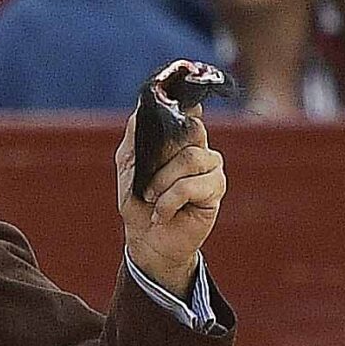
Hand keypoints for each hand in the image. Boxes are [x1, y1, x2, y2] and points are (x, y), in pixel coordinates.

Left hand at [116, 106, 226, 298]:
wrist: (147, 241)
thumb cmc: (139, 204)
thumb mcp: (128, 166)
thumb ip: (135, 136)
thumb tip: (142, 108)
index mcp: (181, 139)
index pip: (189, 111)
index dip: (184, 105)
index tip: (175, 103)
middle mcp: (200, 149)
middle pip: (192, 130)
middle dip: (162, 157)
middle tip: (147, 183)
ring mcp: (211, 168)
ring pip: (191, 158)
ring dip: (163, 182)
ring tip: (152, 200)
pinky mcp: (216, 190)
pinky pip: (192, 184)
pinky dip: (170, 200)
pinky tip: (162, 213)